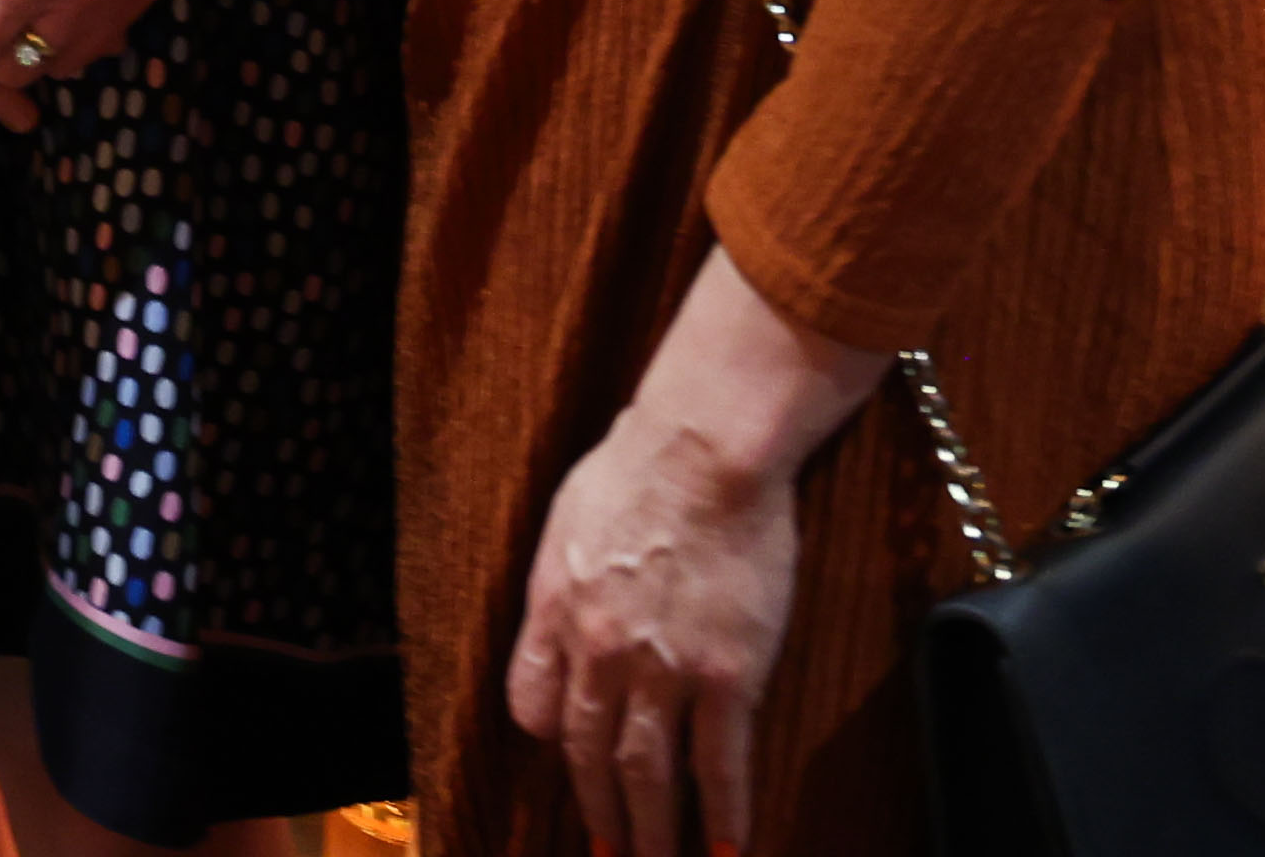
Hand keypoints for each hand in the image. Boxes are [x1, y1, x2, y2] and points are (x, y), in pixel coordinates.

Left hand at [504, 253, 886, 856]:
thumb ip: (555, 589)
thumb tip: (554, 632)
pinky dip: (725, 813)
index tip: (570, 769)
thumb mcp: (563, 523)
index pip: (535, 705)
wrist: (704, 449)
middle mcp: (601, 654)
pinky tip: (729, 847)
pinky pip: (721, 762)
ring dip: (652, 831)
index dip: (553, 746)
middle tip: (609, 854)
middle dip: (600, 812)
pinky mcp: (729, 676)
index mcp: (558, 613)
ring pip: (650, 773)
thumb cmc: (637, 468)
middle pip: (591, 753)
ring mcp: (665, 671)